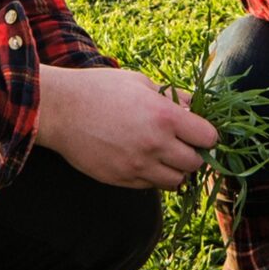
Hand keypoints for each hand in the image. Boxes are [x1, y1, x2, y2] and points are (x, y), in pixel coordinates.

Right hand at [32, 65, 218, 189]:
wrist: (60, 110)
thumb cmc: (100, 89)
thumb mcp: (141, 83)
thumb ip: (173, 98)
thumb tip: (196, 108)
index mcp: (164, 116)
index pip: (208, 138)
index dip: (207, 134)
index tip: (199, 131)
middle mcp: (155, 144)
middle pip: (196, 163)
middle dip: (194, 154)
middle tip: (183, 144)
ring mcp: (138, 166)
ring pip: (177, 181)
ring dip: (176, 169)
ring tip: (164, 155)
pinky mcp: (122, 179)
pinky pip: (151, 186)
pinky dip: (154, 176)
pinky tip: (143, 160)